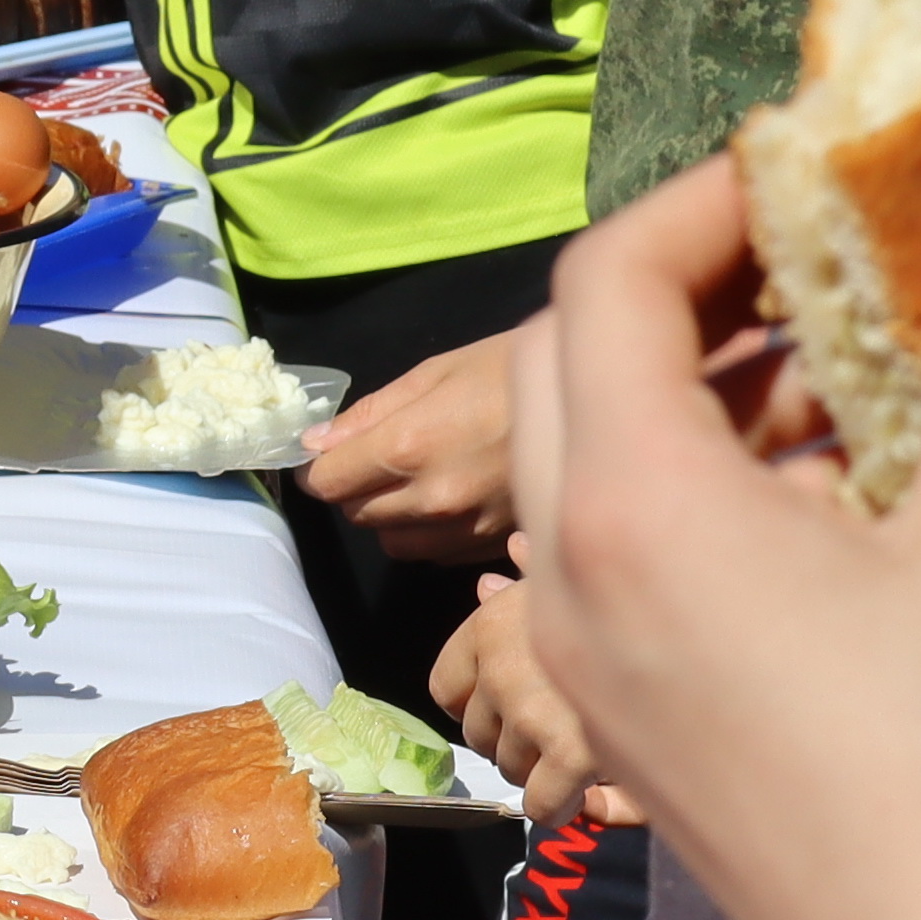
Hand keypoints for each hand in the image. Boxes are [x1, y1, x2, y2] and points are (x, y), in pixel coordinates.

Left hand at [305, 327, 523, 567]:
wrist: (605, 392)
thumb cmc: (514, 365)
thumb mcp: (437, 371)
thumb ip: (371, 413)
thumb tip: (315, 443)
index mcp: (412, 448)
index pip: (329, 482)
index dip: (319, 468)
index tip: (328, 453)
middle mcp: (436, 500)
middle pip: (358, 514)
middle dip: (356, 488)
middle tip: (380, 457)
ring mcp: (471, 530)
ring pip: (395, 542)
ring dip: (391, 515)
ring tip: (419, 479)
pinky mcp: (501, 548)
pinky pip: (438, 554)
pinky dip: (431, 533)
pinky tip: (455, 498)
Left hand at [440, 570, 631, 827]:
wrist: (701, 634)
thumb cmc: (638, 601)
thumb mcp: (575, 584)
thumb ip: (526, 589)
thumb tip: (485, 586)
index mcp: (494, 621)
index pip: (447, 689)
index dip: (480, 706)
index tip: (514, 710)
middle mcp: (500, 663)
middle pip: (480, 736)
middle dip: (517, 741)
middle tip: (564, 733)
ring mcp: (530, 709)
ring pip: (512, 770)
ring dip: (544, 771)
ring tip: (588, 752)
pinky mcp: (570, 751)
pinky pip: (542, 803)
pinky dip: (563, 805)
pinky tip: (592, 792)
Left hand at [516, 149, 920, 919]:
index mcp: (631, 508)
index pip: (606, 278)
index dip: (707, 199)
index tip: (818, 171)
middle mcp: (564, 577)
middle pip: (570, 360)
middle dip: (685, 284)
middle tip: (829, 253)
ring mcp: (585, 664)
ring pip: (586, 462)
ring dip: (694, 389)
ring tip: (852, 359)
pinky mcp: (629, 726)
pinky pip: (617, 557)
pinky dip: (697, 488)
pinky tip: (839, 492)